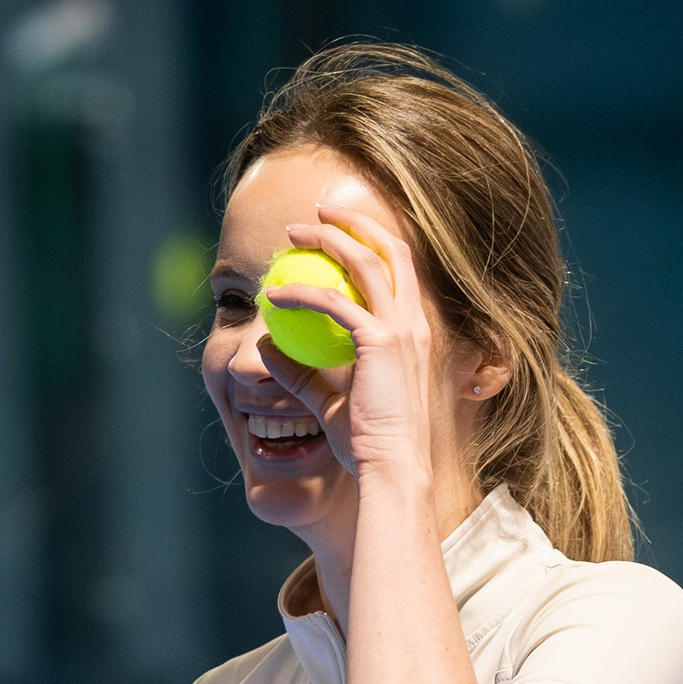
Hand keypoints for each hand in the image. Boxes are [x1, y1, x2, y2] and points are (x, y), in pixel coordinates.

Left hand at [260, 202, 451, 499]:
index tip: (335, 231)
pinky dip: (302, 293)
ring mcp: (402, 329)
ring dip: (328, 238)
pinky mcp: (381, 342)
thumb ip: (302, 374)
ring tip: (294, 232)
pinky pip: (334, 302)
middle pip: (389, 249)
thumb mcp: (331, 401)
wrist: (392, 469)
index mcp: (414, 332)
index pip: (399, 269)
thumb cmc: (367, 444)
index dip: (370, 241)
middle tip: (314, 214)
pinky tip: (275, 296)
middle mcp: (415, 323)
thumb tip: (267, 351)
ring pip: (365, 261)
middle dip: (352, 222)